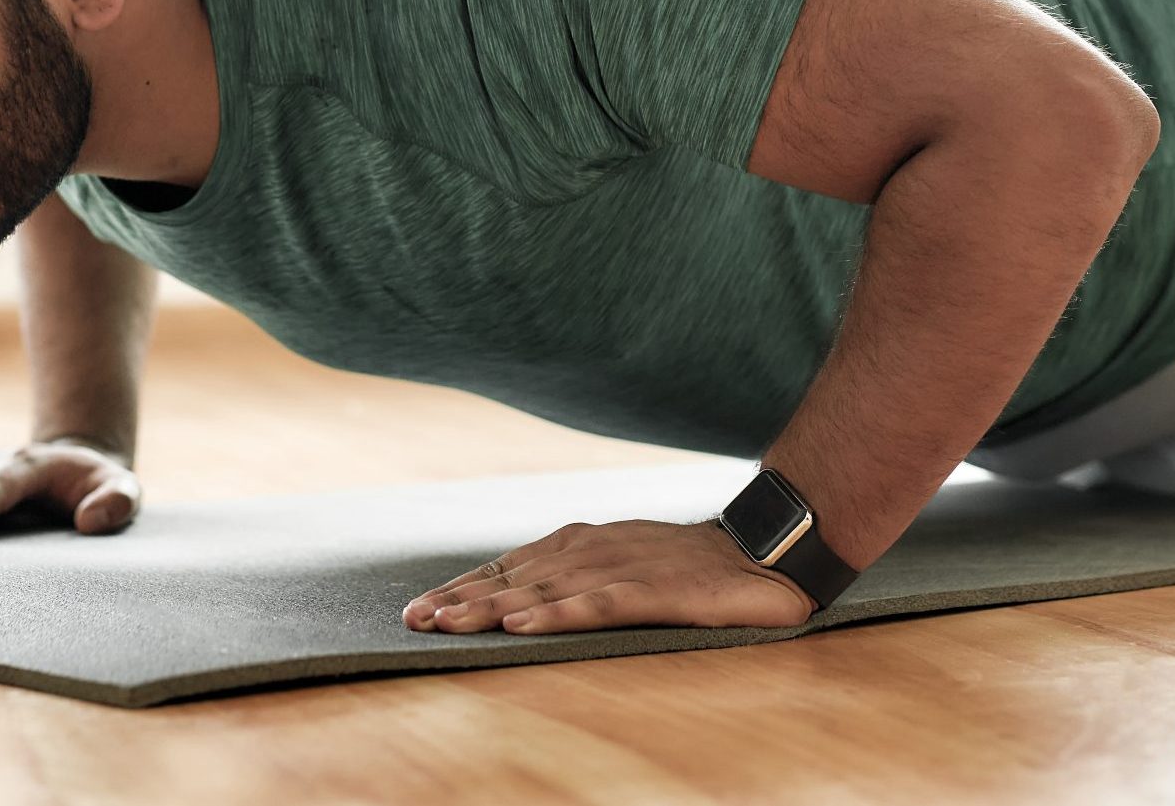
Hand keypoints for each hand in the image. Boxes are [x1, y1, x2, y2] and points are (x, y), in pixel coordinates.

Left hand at [401, 518, 817, 634]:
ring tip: (449, 624)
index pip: (508, 570)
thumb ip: (575, 578)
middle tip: (414, 620)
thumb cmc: (685, 566)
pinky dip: (557, 616)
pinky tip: (523, 627)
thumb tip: (520, 601)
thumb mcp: (620, 564)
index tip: (420, 610)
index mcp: (579, 547)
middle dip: (459, 600)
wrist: (760, 553)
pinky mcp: (652, 592)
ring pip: (543, 592)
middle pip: (513, 580)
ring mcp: (619, 570)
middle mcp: (590, 553)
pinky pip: (596, 605)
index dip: (462, 589)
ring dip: (491, 609)